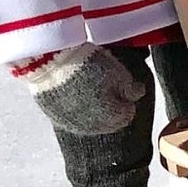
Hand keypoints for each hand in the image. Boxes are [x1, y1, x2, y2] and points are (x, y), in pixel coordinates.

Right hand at [13, 42, 144, 135]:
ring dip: (95, 111)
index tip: (123, 89)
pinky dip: (76, 110)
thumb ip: (132, 88)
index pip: (127, 115)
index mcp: (111, 116)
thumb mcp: (118, 72)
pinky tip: (76, 94)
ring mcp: (72, 123)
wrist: (50, 61)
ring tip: (91, 90)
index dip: (127, 101)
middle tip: (108, 89)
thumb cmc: (87, 64)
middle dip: (112, 108)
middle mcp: (92, 126)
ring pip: (90, 123)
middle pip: (109, 122)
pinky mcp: (55, 117)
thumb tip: (138, 94)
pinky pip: (71, 118)